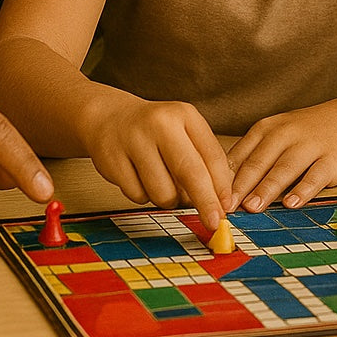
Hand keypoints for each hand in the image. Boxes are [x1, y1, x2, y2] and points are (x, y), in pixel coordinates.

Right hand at [77, 94, 232, 230]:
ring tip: (162, 181)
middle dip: (205, 202)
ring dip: (168, 198)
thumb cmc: (154, 130)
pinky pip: (138, 196)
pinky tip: (139, 177)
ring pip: (163, 192)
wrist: (109, 117)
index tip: (227, 207)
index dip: (222, 186)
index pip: (212, 155)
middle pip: (190, 173)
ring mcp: (133, 141)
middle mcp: (160, 124)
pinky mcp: (112, 160)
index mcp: (184, 115)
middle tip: (213, 222)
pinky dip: (143, 195)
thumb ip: (204, 160)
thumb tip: (220, 200)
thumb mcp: (184, 132)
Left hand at [228, 102, 336, 211]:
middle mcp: (285, 134)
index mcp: (266, 129)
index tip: (212, 197)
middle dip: (242, 185)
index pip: (241, 155)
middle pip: (259, 162)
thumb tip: (222, 189)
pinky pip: (315, 176)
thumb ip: (251, 158)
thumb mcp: (274, 137)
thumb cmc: (304, 135)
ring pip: (285, 169)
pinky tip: (292, 203)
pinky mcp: (331, 159)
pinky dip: (303, 190)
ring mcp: (309, 146)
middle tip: (227, 206)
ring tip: (253, 207)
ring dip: (267, 189)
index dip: (225, 177)